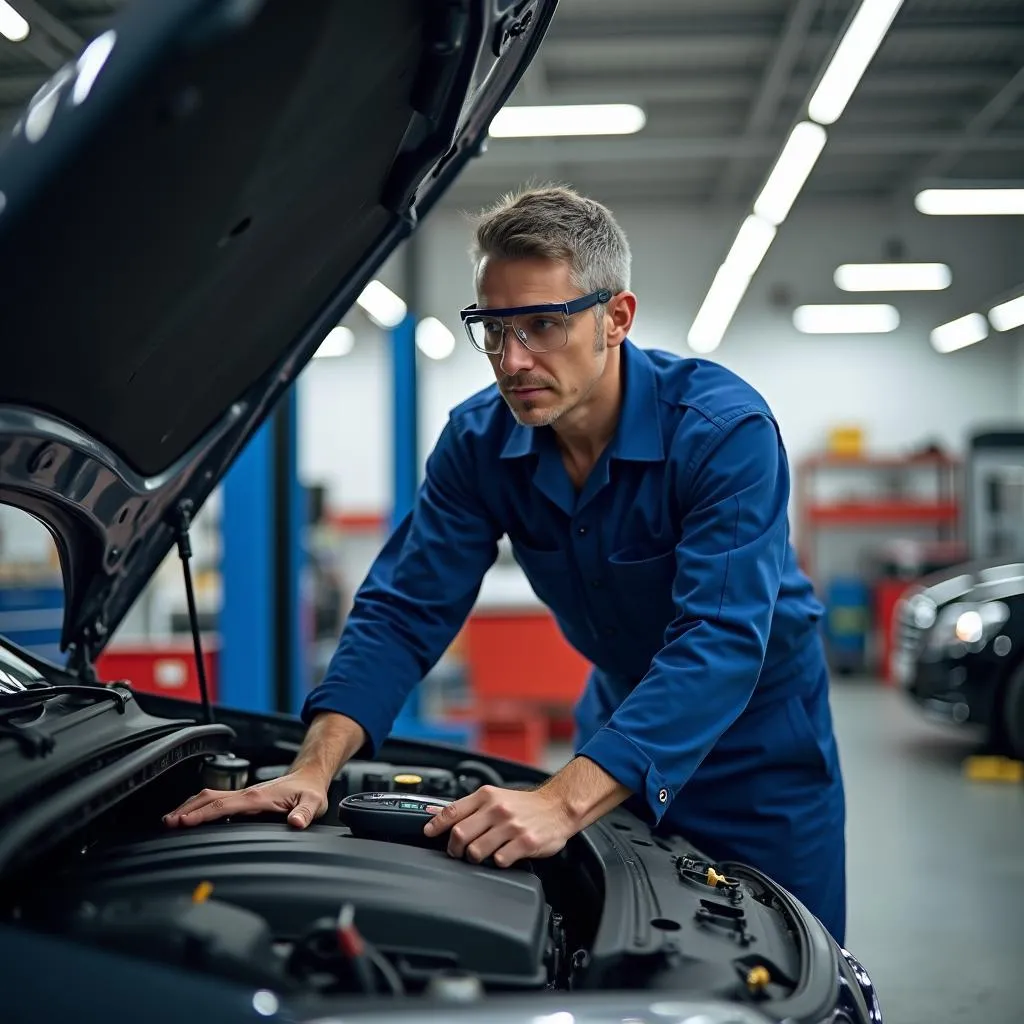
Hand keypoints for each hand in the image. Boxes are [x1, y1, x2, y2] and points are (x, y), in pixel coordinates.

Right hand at [163, 769, 328, 829]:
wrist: (309, 778)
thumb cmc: (310, 792)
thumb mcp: (313, 804)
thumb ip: (304, 813)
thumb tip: (296, 822)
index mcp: (258, 797)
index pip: (224, 805)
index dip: (203, 813)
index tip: (184, 822)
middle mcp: (247, 794)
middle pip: (209, 799)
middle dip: (187, 809)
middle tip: (167, 823)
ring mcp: (244, 795)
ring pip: (210, 797)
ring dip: (190, 806)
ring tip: (171, 820)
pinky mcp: (244, 798)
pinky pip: (217, 800)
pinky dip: (200, 806)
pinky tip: (191, 815)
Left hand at [422, 785, 576, 867]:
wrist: (558, 807)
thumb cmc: (524, 805)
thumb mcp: (496, 797)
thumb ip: (470, 806)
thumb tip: (436, 813)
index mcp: (487, 796)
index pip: (452, 810)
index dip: (436, 825)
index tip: (428, 833)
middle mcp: (498, 809)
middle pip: (460, 835)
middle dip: (454, 848)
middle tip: (458, 852)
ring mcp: (511, 827)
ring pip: (476, 851)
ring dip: (475, 858)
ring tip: (482, 855)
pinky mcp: (525, 843)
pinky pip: (499, 861)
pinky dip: (497, 862)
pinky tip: (502, 857)